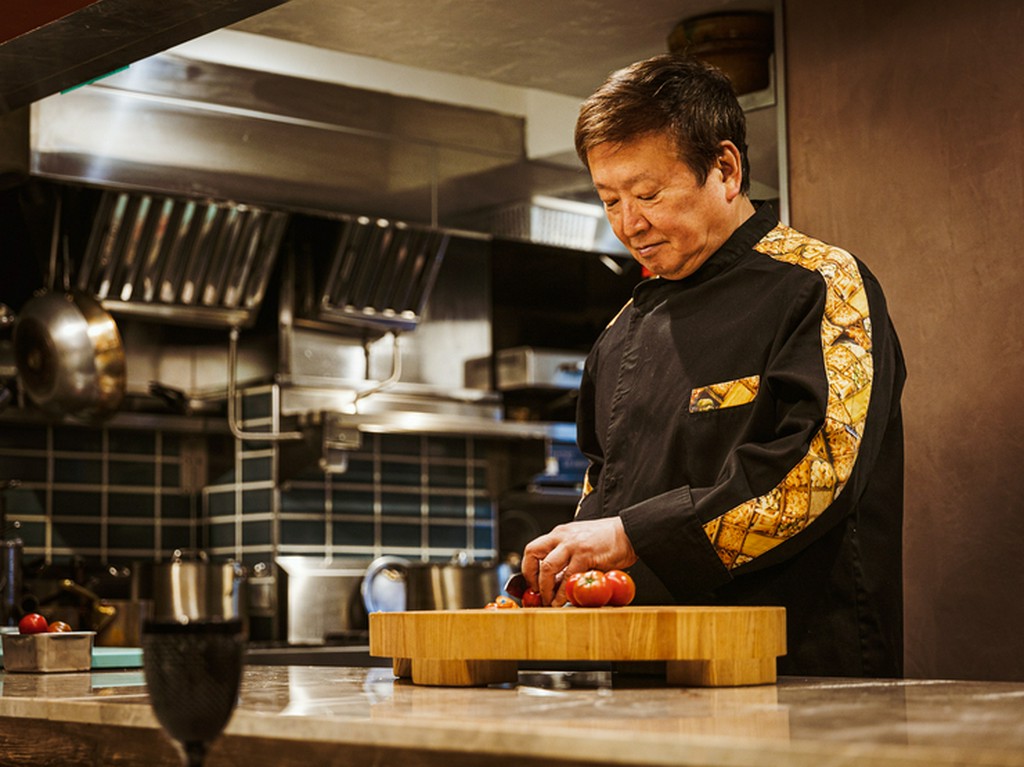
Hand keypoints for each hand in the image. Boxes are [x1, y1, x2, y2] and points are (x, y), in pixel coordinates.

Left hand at [521, 517, 637, 604]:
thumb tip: (554, 580)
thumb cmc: (607, 539)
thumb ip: (566, 557)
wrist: (629, 533)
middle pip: (533, 554)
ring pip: (547, 567)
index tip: (532, 582)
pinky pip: (568, 577)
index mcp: (560, 533)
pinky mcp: (585, 555)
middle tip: (536, 591)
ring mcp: (572, 545)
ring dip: (545, 588)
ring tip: (548, 600)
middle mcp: (562, 536)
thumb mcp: (579, 542)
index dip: (528, 568)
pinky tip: (563, 600)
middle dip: (531, 576)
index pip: (533, 549)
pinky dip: (563, 592)